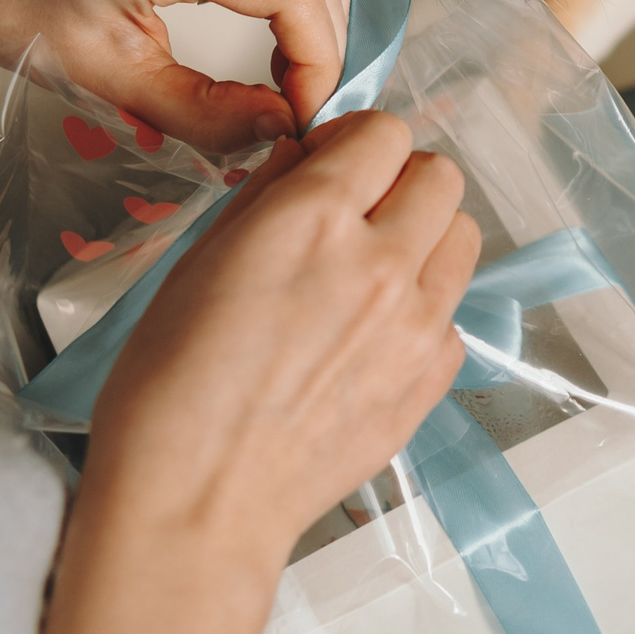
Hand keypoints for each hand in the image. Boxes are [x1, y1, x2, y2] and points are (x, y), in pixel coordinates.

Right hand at [85, 110, 480, 558]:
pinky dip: (423, 311)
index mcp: (313, 220)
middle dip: (399, 182)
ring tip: (370, 273)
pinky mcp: (430, 381)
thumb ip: (267, 194)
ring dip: (423, 239)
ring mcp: (415, 327)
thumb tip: (305, 156)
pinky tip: (369, 338)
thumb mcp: (199, 260)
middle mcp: (380, 264)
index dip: (354, 143)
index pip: (385, 132)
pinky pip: (453, 315)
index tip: (331, 167)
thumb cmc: (172, 386)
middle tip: (356, 214)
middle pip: (441, 177)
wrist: (199, 500)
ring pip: (462, 237)